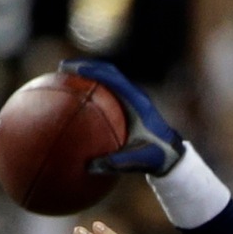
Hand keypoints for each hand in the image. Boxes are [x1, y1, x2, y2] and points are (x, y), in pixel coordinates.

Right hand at [59, 59, 185, 174]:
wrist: (170, 154)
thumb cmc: (156, 156)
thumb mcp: (139, 161)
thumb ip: (118, 163)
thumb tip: (90, 167)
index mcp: (139, 102)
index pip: (114, 79)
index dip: (94, 71)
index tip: (72, 70)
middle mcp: (136, 95)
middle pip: (109, 72)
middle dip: (86, 67)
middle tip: (62, 68)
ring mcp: (133, 98)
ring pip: (108, 79)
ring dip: (89, 74)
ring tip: (64, 77)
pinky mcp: (129, 104)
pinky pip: (109, 91)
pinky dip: (92, 89)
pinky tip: (74, 98)